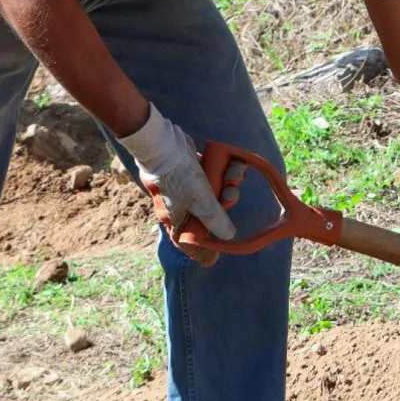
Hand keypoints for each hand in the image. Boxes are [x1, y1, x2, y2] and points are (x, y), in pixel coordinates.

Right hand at [117, 104, 238, 265]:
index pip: (189, 243)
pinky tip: (236, 165)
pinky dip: (226, 172)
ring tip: (235, 175)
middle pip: (208, 216)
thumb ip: (215, 220)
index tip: (217, 256)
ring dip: (229, 184)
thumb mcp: (200, 201)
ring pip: (214, 194)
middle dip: (225, 205)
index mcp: (177, 220)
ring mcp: (188, 189)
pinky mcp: (194, 172)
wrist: (163, 144)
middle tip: (231, 195)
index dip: (204, 250)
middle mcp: (182, 207)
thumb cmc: (178, 177)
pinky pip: (214, 177)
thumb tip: (228, 236)